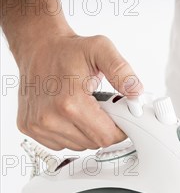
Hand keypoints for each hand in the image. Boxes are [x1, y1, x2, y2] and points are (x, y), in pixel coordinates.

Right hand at [14, 33, 142, 150]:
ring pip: (80, 145)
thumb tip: (135, 92)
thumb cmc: (68, 50)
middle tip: (100, 106)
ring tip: (83, 106)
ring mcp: (38, 125)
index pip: (107, 137)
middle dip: (104, 127)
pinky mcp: (31, 128)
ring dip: (87, 131)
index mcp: (70, 103)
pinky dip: (71, 132)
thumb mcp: (101, 50)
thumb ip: (121, 71)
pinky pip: (63, 143)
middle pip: (95, 142)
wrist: (38, 46)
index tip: (119, 115)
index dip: (119, 128)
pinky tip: (69, 113)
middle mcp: (50, 117)